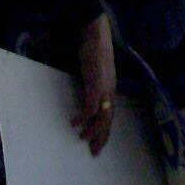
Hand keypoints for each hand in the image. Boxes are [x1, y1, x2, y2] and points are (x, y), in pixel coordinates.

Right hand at [71, 15, 116, 155]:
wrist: (95, 32)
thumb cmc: (94, 47)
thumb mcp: (94, 69)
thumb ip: (93, 80)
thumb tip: (87, 90)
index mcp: (110, 87)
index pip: (109, 113)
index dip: (104, 128)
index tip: (98, 142)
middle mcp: (110, 90)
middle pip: (108, 119)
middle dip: (101, 136)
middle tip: (94, 152)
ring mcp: (104, 88)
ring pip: (102, 116)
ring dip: (92, 130)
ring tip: (83, 140)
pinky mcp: (95, 84)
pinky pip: (90, 107)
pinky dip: (83, 117)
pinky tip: (74, 123)